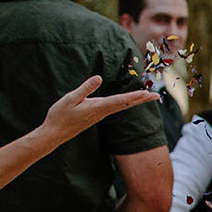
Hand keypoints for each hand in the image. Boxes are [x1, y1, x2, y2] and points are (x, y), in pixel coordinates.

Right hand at [42, 75, 157, 143]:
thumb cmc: (60, 115)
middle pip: (126, 104)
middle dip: (142, 99)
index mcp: (98, 107)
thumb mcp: (70, 99)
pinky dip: (126, 102)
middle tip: (157, 96)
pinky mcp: (97, 115)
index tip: (147, 93)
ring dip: (136, 100)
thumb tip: (99, 78)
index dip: (134, 96)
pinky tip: (129, 101)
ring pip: (122, 106)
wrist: (54, 133)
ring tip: (147, 96)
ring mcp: (101, 114)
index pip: (120, 100)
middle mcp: (103, 112)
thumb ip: (85, 88)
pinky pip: (115, 108)